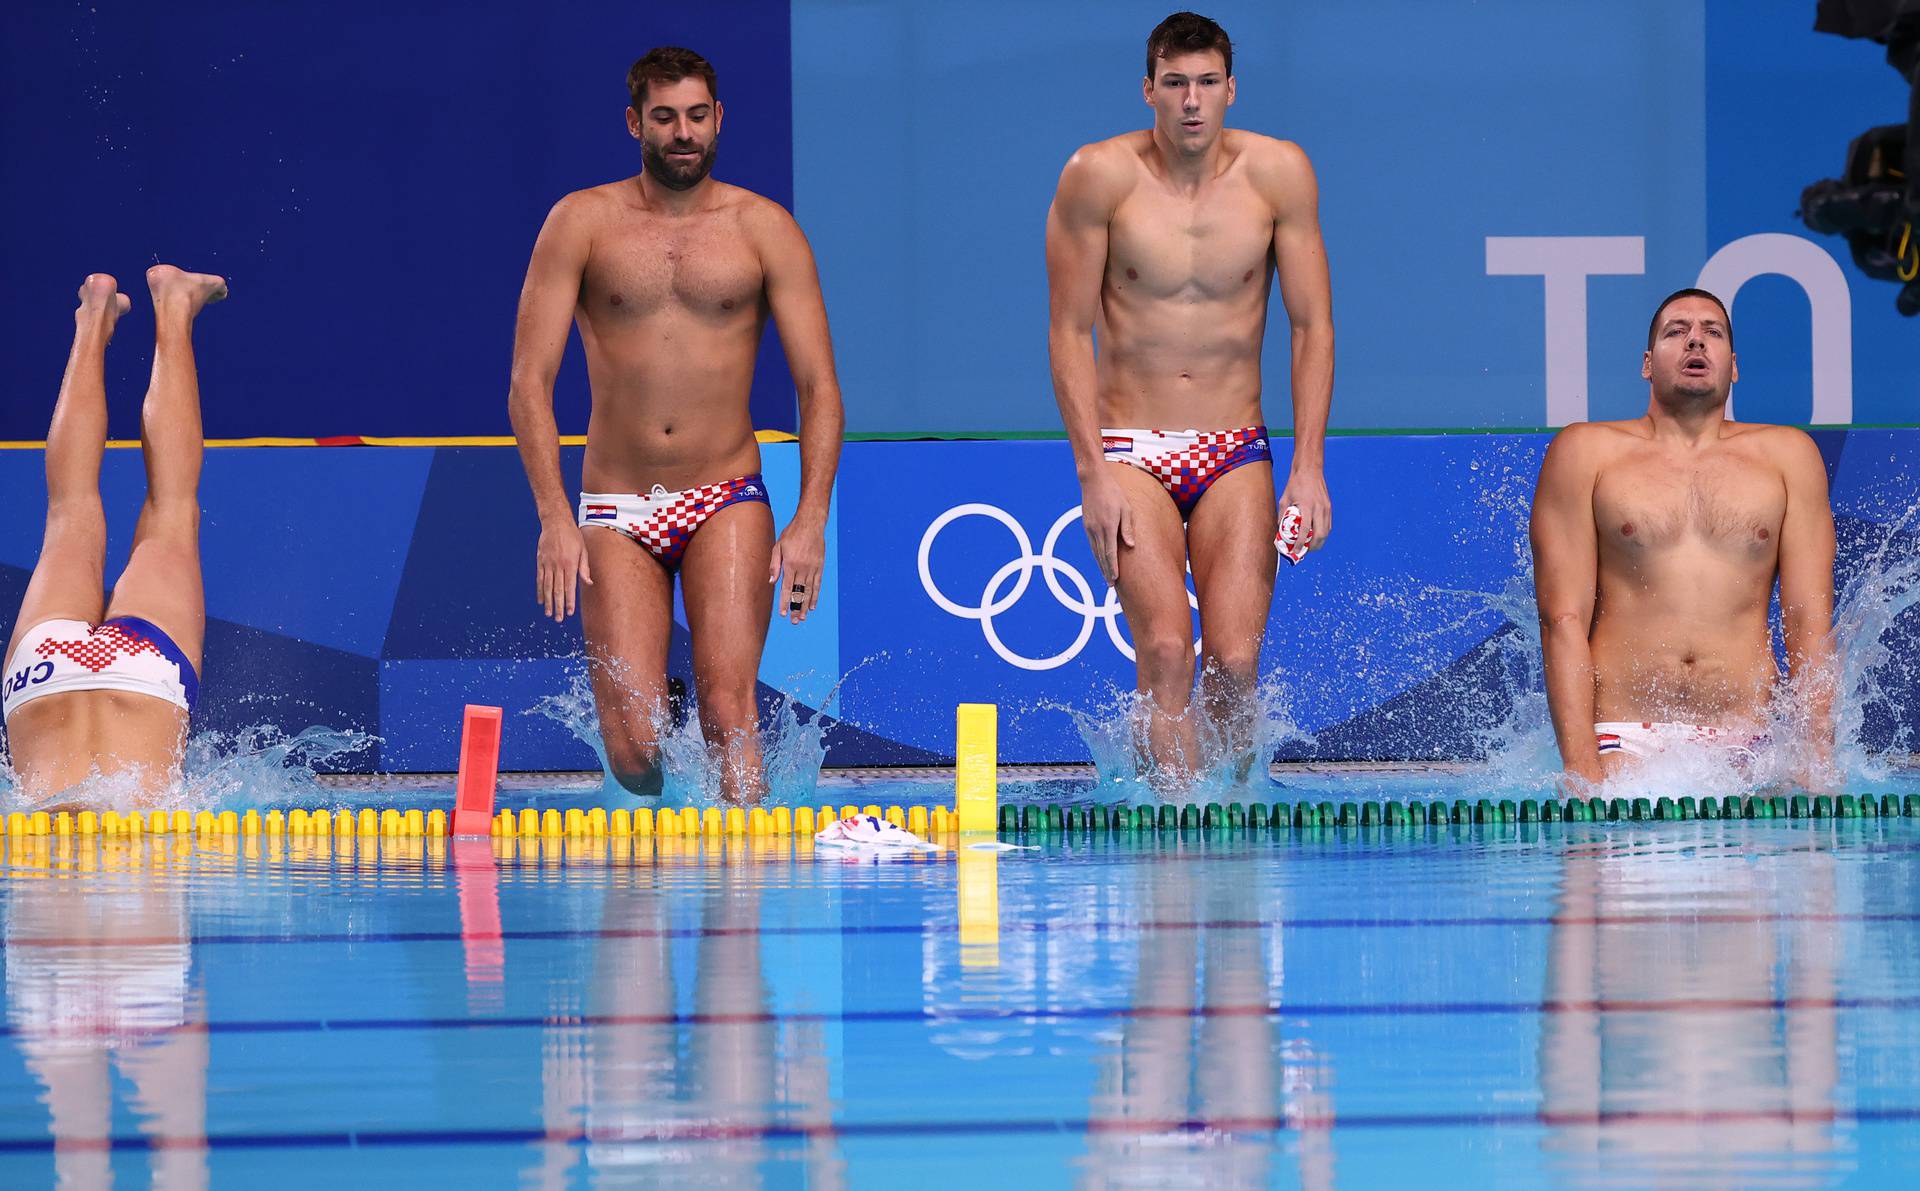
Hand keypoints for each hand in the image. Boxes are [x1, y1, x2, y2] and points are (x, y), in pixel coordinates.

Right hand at [536, 517, 591, 621]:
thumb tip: (588, 583)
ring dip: (548, 601)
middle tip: (558, 619)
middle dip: (558, 606)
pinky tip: (541, 601)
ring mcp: (547, 564)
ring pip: (547, 586)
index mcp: (570, 563)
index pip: (570, 586)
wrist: (555, 522)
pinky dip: (540, 591)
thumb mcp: (583, 550)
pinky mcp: (540, 562)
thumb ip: (584, 568)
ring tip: (549, 614)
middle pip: (558, 590)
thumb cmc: (573, 536)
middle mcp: (558, 565)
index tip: (569, 612)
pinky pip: (539, 579)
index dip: (569, 601)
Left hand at [770, 517, 825, 624]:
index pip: (786, 588)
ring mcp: (812, 568)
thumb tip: (771, 582)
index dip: (784, 602)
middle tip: (794, 622)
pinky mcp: (820, 566)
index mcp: (790, 564)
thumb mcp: (778, 546)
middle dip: (796, 608)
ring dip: (805, 605)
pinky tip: (812, 605)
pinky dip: (815, 596)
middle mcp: (802, 568)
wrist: (811, 523)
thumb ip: (774, 564)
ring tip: (803, 618)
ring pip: (808, 591)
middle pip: (798, 592)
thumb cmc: (792, 533)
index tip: (783, 614)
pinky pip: (818, 584)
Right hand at [1078, 467, 1133, 584]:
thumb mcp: (1126, 508)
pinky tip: (1100, 560)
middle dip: (1106, 571)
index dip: (1113, 567)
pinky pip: (1092, 544)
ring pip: (1095, 552)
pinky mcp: (1086, 526)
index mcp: (1108, 526)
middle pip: (1101, 556)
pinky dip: (1096, 555)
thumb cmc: (1114, 493)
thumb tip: (1131, 546)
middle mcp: (1096, 530)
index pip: (1110, 552)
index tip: (1115, 579)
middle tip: (1111, 585)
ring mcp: (1089, 528)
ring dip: (1101, 565)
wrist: (1093, 481)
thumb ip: (1127, 528)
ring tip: (1107, 577)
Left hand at [1278, 466, 1331, 550]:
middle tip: (1304, 551)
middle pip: (1320, 535)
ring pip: (1326, 532)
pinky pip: (1328, 525)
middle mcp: (1319, 508)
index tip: (1296, 551)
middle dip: (1313, 547)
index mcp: (1307, 506)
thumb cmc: (1295, 484)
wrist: (1309, 470)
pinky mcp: (1329, 507)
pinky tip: (1315, 536)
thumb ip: (1282, 515)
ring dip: (1319, 542)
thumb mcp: (1284, 499)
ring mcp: (1326, 508)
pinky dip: (1323, 533)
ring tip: (1309, 546)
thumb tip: (1280, 530)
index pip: (1305, 530)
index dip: (1301, 543)